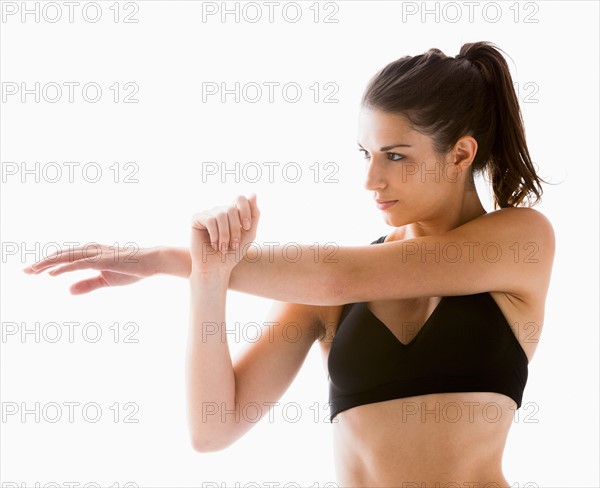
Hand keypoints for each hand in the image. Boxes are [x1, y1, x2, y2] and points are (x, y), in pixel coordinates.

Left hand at [22, 244, 160, 294]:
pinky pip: (79, 263)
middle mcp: (92, 251)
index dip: (48, 264)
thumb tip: (68, 291)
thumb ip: (87, 285)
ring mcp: (97, 254)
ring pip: (66, 257)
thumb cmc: (133, 270)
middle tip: (24, 271)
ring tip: (32, 270)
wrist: (152, 262)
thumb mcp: (106, 280)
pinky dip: (64, 267)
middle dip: (41, 263)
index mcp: (92, 255)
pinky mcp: (103, 259)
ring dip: (48, 263)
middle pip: (61, 255)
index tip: (33, 271)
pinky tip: (52, 273)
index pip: (65, 258)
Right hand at [190, 193, 259, 273]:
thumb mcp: (249, 234)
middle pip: (232, 208)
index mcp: (233, 212)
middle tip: (234, 245)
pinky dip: (215, 234)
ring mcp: (208, 213)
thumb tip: (253, 193)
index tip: (248, 227)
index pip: (240, 199)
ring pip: (221, 214)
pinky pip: (210, 220)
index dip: (246, 211)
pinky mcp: (196, 219)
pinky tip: (213, 244)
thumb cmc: (232, 253)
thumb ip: (254, 214)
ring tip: (223, 247)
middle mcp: (220, 210)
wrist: (216, 268)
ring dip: (225, 234)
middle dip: (236, 229)